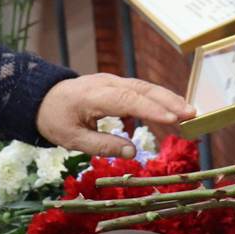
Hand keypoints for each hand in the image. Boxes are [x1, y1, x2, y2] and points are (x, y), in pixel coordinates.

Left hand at [36, 74, 194, 156]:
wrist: (42, 98)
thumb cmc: (56, 120)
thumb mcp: (72, 139)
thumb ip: (102, 145)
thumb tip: (132, 152)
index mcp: (94, 96)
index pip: (128, 100)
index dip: (152, 109)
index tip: (174, 118)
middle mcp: (107, 83)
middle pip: (142, 89)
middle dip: (169, 100)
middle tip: (193, 114)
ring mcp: (113, 81)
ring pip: (145, 87)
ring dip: (168, 98)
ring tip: (189, 113)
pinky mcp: (117, 85)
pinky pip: (141, 89)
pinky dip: (158, 99)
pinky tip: (172, 110)